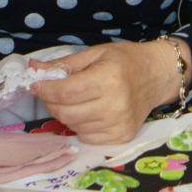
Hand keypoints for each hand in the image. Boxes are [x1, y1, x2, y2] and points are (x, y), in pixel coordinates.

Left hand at [36, 40, 185, 144]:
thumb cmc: (126, 61)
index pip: (64, 92)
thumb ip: (64, 64)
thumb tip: (33, 67)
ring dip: (66, 114)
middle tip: (53, 92)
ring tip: (76, 100)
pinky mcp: (122, 137)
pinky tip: (89, 112)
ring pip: (73, 126)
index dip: (44, 89)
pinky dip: (80, 125)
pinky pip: (87, 137)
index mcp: (107, 79)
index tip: (36, 83)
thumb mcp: (95, 54)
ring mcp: (119, 124)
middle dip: (51, 102)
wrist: (158, 75)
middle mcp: (114, 105)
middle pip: (65, 113)